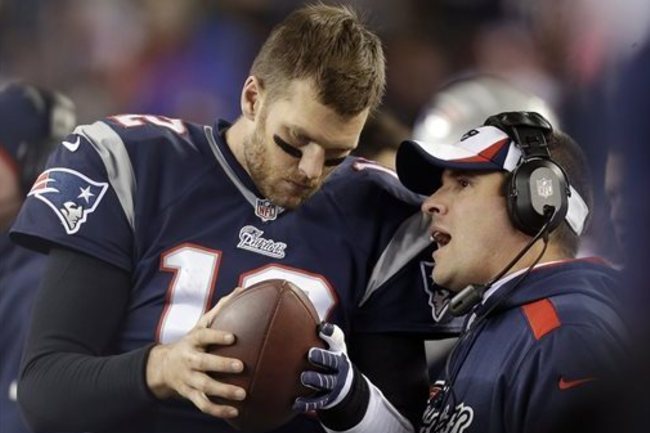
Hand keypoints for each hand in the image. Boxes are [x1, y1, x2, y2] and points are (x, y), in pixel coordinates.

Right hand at [146, 287, 245, 417]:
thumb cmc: (192, 342)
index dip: (217, 336)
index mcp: (193, 341)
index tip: (233, 337)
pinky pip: (203, 405)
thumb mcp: (201, 325)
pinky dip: (218, 410)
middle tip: (241, 366)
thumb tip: (240, 290)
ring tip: (242, 395)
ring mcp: (189, 379)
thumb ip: (220, 310)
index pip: (204, 336)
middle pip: (204, 363)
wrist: (163, 367)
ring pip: (204, 387)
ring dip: (223, 392)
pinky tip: (235, 411)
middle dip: (221, 366)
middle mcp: (189, 360)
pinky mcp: (190, 394)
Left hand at [293, 322, 356, 411]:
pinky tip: (295, 402)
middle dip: (323, 357)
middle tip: (310, 354)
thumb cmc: (329, 357)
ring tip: (304, 377)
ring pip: (326, 382)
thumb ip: (315, 331)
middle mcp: (338, 365)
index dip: (330, 333)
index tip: (321, 328)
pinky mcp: (328, 398)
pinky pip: (317, 402)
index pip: (337, 338)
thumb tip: (290, 309)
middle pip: (333, 361)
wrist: (345, 385)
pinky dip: (307, 402)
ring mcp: (335, 382)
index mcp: (337, 349)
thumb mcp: (329, 344)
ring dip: (315, 379)